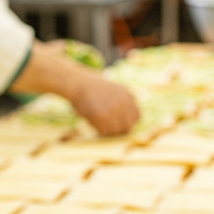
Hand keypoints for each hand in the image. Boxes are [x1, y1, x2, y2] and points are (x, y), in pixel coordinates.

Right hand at [7, 41, 140, 135]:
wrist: (76, 82)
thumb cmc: (91, 87)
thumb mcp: (114, 89)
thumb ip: (123, 102)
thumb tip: (130, 122)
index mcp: (128, 95)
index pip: (137, 117)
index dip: (128, 123)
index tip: (119, 124)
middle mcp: (123, 102)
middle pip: (128, 126)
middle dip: (118, 129)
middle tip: (106, 126)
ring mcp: (113, 109)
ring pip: (115, 131)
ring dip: (107, 130)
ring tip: (97, 121)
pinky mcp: (102, 116)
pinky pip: (104, 131)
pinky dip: (97, 130)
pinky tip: (91, 121)